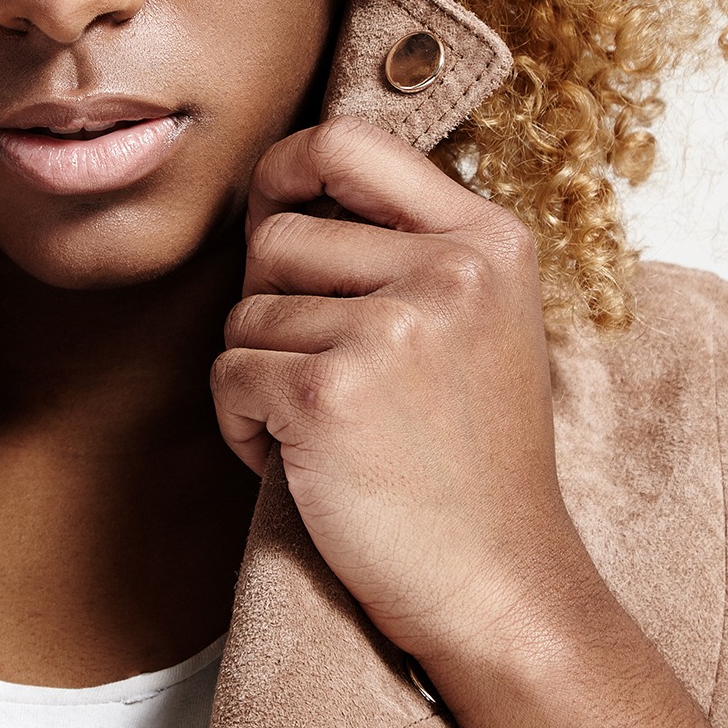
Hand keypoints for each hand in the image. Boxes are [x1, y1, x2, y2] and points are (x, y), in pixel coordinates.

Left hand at [210, 118, 576, 663]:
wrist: (498, 584)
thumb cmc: (471, 463)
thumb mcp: (480, 324)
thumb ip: (408, 250)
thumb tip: (279, 193)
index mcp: (488, 240)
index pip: (350, 143)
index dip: (287, 168)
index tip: (273, 207)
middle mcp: (448, 270)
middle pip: (278, 238)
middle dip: (273, 309)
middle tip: (325, 380)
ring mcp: (391, 329)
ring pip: (247, 312)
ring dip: (260, 378)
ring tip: (326, 433)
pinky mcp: (330, 393)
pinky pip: (229, 376)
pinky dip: (243, 428)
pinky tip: (304, 464)